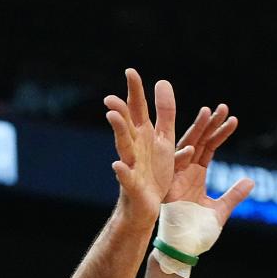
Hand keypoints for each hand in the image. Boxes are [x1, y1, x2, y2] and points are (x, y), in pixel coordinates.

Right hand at [104, 69, 189, 228]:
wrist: (147, 206)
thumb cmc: (154, 172)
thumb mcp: (164, 139)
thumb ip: (165, 112)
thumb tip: (162, 81)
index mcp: (143, 135)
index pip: (138, 109)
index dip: (135, 91)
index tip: (130, 71)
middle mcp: (134, 147)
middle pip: (127, 125)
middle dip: (120, 110)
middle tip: (111, 96)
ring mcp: (131, 165)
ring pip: (123, 146)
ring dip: (118, 131)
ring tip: (112, 117)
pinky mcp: (133, 185)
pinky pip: (126, 177)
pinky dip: (122, 172)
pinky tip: (117, 165)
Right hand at [166, 103, 253, 224]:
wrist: (182, 249)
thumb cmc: (197, 232)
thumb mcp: (221, 211)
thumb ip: (234, 195)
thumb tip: (251, 180)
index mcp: (197, 175)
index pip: (210, 148)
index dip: (221, 133)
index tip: (234, 120)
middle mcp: (185, 172)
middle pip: (199, 142)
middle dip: (210, 124)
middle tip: (223, 107)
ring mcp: (176, 178)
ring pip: (186, 148)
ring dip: (196, 131)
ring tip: (208, 113)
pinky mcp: (168, 188)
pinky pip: (174, 169)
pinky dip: (181, 158)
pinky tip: (193, 147)